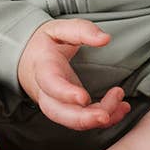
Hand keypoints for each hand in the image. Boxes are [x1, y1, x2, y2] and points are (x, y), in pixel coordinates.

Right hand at [16, 19, 130, 130]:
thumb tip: (104, 39)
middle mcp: (46, 91)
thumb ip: (81, 30)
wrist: (27, 58)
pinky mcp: (67, 109)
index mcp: (43, 67)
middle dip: (81, 119)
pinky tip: (121, 108)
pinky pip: (83, 121)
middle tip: (104, 116)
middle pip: (57, 112)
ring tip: (122, 105)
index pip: (50, 84)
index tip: (84, 98)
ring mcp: (55, 103)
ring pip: (71, 121)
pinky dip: (104, 118)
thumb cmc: (44, 43)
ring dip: (97, 120)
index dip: (65, 93)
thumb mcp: (59, 28)